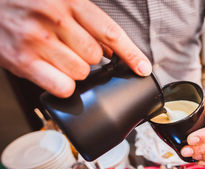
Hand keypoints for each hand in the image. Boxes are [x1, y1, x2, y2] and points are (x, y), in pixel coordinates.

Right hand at [0, 0, 151, 97]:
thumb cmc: (28, 5)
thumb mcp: (60, 2)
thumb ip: (87, 23)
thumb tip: (112, 51)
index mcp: (68, 1)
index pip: (110, 32)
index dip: (131, 53)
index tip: (144, 68)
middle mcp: (53, 18)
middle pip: (95, 57)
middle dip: (90, 58)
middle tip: (73, 49)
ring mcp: (36, 40)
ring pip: (80, 73)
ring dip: (75, 71)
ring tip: (58, 58)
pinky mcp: (22, 61)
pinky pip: (62, 87)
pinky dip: (63, 85)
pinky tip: (54, 73)